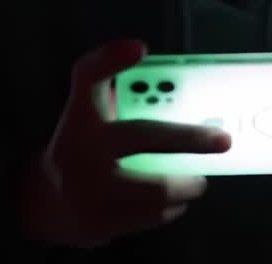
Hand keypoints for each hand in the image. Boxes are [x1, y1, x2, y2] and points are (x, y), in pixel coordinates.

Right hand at [18, 40, 231, 247]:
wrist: (48, 204)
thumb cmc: (84, 147)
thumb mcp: (91, 113)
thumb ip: (119, 91)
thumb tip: (167, 77)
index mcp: (81, 116)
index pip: (88, 77)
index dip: (109, 59)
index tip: (139, 48)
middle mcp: (81, 150)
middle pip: (145, 136)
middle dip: (191, 138)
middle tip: (223, 141)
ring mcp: (89, 190)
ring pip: (158, 187)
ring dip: (187, 183)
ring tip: (197, 180)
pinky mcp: (100, 224)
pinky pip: (152, 216)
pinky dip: (171, 208)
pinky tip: (176, 201)